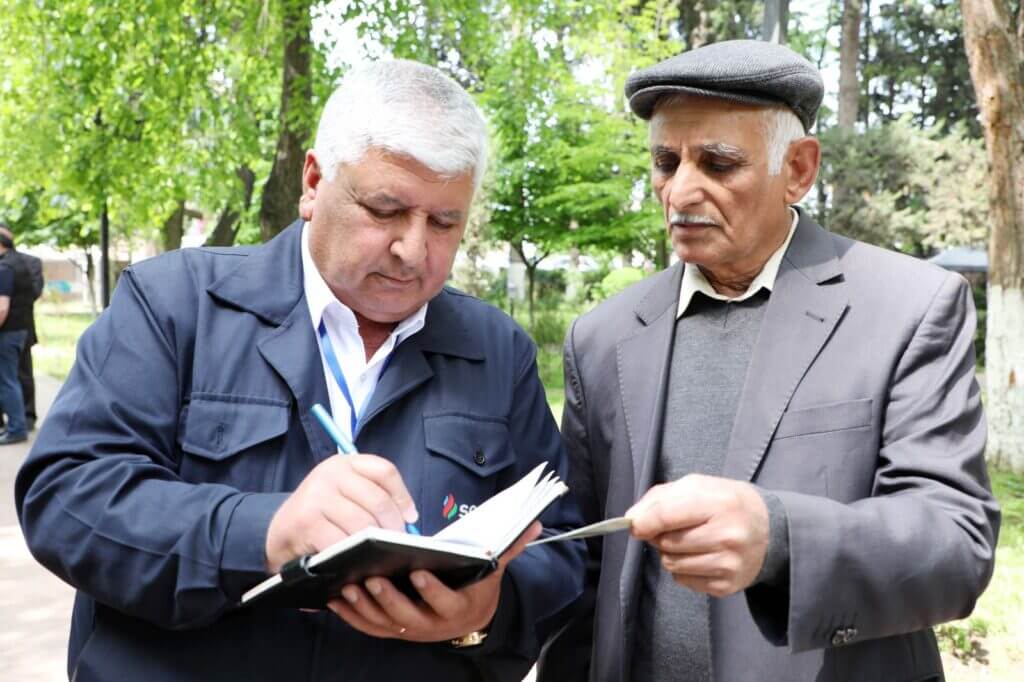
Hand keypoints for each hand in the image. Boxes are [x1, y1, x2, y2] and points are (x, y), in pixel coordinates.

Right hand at [265, 454, 417, 572]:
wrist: (278, 531)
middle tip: (395, 544)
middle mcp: (330, 474)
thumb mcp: (343, 493)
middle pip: (378, 500)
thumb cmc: (320, 514)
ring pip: (363, 523)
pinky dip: (353, 555)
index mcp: (344, 463)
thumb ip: (373, 495)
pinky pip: (342, 541)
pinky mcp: (308, 522)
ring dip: (375, 543)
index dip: (403, 496)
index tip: (410, 517)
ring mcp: (317, 496)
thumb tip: (410, 517)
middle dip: (392, 526)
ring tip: (378, 554)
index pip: (385, 470)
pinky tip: (356, 561)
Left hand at [326, 521, 542, 641]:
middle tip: (370, 576)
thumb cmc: (477, 582)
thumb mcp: (495, 566)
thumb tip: (534, 523)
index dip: (432, 589)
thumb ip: (510, 545)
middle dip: (388, 598)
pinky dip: (351, 615)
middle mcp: (432, 624)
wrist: (470, 615)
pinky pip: (368, 626)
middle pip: (407, 616)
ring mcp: (410, 629)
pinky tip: (336, 595)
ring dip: (363, 606)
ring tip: (348, 584)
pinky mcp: (392, 629)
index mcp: (458, 607)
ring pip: (383, 623)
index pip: (445, 601)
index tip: (419, 571)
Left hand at [626, 475, 768, 597]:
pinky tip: (701, 556)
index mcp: (719, 503)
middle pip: (666, 543)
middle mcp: (727, 536)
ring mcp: (729, 564)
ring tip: (690, 541)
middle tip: (676, 528)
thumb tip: (632, 519)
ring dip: (671, 553)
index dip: (643, 522)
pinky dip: (683, 569)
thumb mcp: (697, 486)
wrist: (770, 531)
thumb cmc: (726, 503)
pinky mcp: (727, 586)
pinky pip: (683, 580)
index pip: (666, 515)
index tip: (634, 525)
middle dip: (661, 535)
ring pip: (671, 564)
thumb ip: (660, 498)